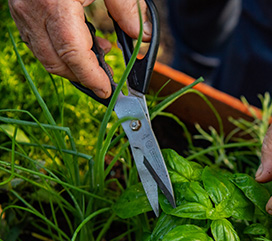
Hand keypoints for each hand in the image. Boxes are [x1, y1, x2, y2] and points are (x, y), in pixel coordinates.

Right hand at [8, 0, 150, 98]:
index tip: (108, 91)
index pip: (72, 54)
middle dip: (83, 77)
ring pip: (44, 55)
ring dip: (73, 65)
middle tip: (108, 80)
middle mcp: (32, 9)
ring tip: (103, 55)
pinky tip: (86, 41)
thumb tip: (141, 39)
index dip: (91, 78)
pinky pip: (38, 41)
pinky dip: (61, 50)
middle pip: (56, 61)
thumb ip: (127, 10)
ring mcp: (21, 10)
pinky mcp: (20, 8)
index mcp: (55, 3)